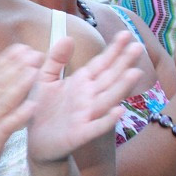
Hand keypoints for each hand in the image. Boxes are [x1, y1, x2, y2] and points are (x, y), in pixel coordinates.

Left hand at [26, 33, 144, 163]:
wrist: (37, 142)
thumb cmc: (43, 109)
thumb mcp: (45, 79)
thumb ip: (56, 60)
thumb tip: (68, 37)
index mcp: (81, 83)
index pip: (101, 64)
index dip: (113, 50)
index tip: (126, 33)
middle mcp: (88, 98)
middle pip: (109, 78)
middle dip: (123, 63)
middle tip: (139, 46)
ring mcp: (86, 115)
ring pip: (107, 99)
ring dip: (121, 88)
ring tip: (135, 73)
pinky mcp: (80, 134)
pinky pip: (96, 126)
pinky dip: (107, 120)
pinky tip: (119, 111)